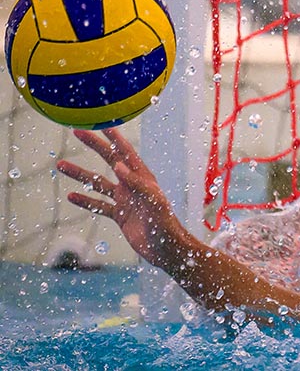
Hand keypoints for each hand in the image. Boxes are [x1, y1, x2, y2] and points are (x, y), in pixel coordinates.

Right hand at [57, 129, 187, 266]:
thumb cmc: (165, 225)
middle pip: (110, 160)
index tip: (101, 121)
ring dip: (80, 174)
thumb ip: (138, 184)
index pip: (126, 152)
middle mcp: (133, 185)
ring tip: (60, 165)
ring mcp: (126, 200)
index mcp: (143, 178)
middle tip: (76, 131)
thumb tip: (118, 165)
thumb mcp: (153, 203)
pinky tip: (71, 196)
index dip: (115, 136)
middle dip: (94, 145)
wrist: (167, 250)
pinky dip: (85, 201)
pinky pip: (99, 205)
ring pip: (98, 183)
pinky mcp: (121, 216)